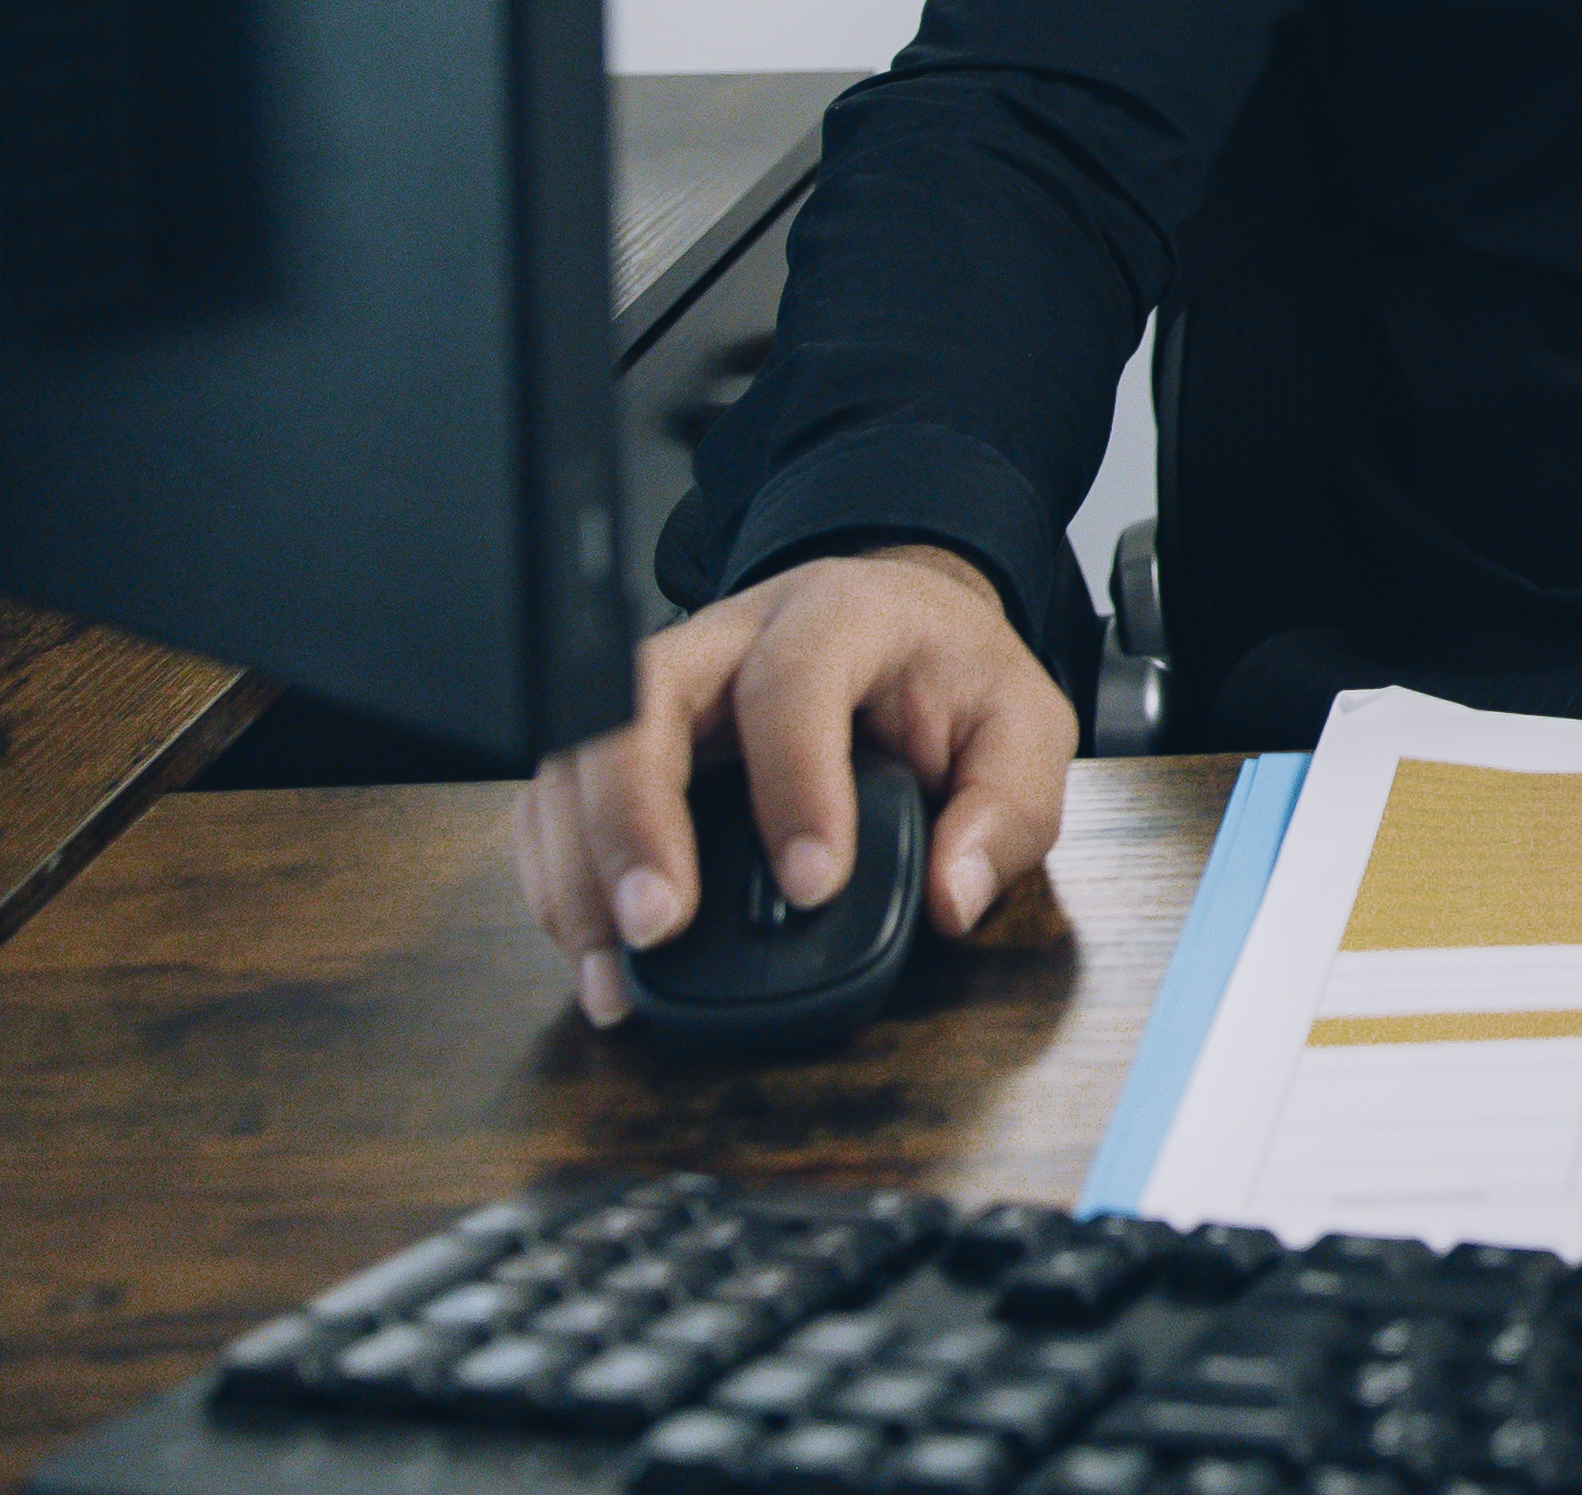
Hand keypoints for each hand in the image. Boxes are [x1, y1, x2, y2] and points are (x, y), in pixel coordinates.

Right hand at [506, 544, 1074, 1027]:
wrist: (903, 630)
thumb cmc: (954, 679)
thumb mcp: (1022, 728)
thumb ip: (1004, 810)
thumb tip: (952, 899)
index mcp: (838, 614)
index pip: (792, 681)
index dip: (793, 784)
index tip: (814, 884)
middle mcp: (731, 635)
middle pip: (642, 702)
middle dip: (634, 820)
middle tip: (659, 926)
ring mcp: (666, 683)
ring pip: (578, 751)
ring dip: (578, 865)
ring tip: (613, 967)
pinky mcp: (625, 737)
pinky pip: (558, 799)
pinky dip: (558, 878)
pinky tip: (593, 951)